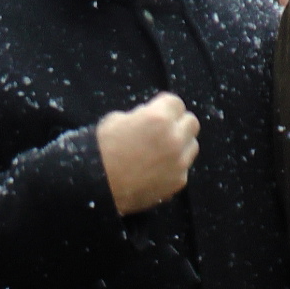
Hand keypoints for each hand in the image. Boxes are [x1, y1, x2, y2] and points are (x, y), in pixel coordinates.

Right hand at [96, 92, 199, 214]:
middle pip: (191, 122)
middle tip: (163, 129)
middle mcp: (175, 139)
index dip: (165, 107)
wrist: (97, 185)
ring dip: (180, 144)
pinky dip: (174, 166)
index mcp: (159, 118)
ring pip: (192, 145)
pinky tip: (156, 169)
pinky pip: (183, 167)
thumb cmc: (101, 149)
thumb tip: (151, 117)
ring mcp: (179, 162)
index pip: (176, 103)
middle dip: (178, 123)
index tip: (158, 112)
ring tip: (161, 150)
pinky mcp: (179, 181)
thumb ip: (141, 115)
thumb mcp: (117, 120)